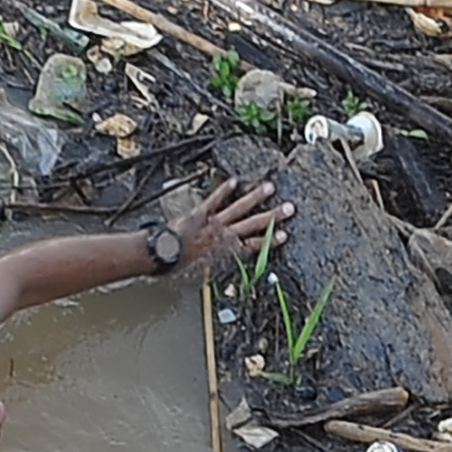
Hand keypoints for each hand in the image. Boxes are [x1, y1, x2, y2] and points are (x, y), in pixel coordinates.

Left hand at [171, 175, 291, 270]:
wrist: (162, 256)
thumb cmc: (180, 266)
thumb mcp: (203, 270)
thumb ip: (217, 262)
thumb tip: (223, 261)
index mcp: (226, 251)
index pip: (254, 245)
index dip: (270, 240)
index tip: (285, 235)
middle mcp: (223, 236)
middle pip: (253, 224)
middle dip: (272, 216)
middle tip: (289, 208)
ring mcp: (213, 223)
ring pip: (238, 209)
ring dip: (255, 197)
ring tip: (269, 187)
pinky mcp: (200, 213)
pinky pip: (214, 200)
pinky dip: (224, 190)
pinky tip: (235, 180)